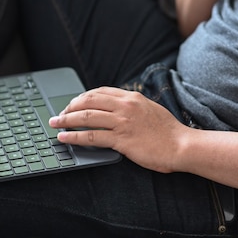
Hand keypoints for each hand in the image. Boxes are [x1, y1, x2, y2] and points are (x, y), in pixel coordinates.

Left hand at [49, 86, 191, 172]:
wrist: (182, 146)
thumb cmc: (169, 132)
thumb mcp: (150, 109)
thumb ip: (132, 107)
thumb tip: (115, 109)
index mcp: (131, 97)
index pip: (99, 91)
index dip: (82, 97)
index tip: (73, 104)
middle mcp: (125, 106)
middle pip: (89, 101)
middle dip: (70, 107)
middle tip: (59, 114)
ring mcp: (122, 122)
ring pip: (86, 117)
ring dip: (66, 120)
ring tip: (55, 124)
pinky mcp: (121, 139)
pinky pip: (91, 136)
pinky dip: (74, 136)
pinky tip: (65, 138)